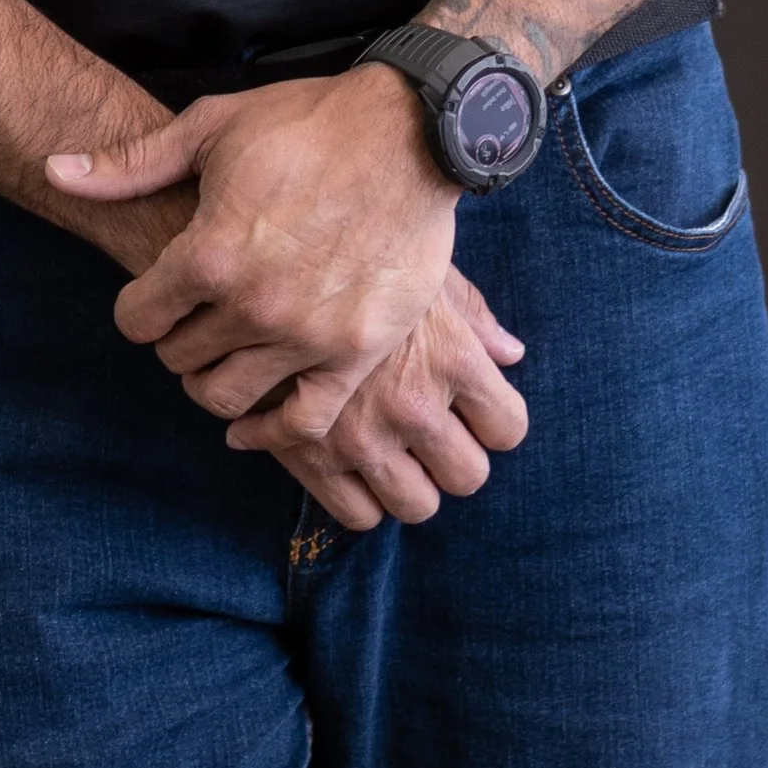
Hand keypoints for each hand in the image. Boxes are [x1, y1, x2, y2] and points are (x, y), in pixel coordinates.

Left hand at [48, 65, 460, 438]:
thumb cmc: (306, 123)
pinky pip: (304, 422)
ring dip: (215, 382)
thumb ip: (129, 165)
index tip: (154, 298)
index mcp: (208, 253)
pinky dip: (272, 432)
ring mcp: (308, 336)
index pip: (137, 318)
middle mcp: (253, 306)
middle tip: (192, 322)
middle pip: (179, 358)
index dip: (138, 308)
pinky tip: (255, 426)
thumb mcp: (210, 129)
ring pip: (229, 397)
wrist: (411, 133)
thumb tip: (54, 170)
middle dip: (176, 339)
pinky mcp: (358, 353)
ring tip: (223, 357)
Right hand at [228, 268, 528, 530]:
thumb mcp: (419, 269)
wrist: (258, 254)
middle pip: (467, 476)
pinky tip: (347, 461)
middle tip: (427, 435)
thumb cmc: (348, 253)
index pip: (507, 428)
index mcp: (452, 356)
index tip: (471, 411)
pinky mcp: (311, 454)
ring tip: (387, 452)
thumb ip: (470, 314)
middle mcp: (415, 403)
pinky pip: (358, 514)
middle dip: (451, 460)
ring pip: (416, 505)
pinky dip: (358, 497)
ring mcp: (363, 434)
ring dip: (407, 484)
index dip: (492, 424)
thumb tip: (509, 353)